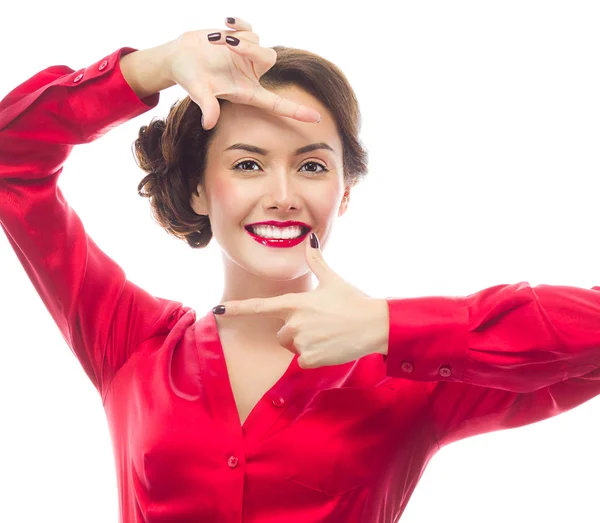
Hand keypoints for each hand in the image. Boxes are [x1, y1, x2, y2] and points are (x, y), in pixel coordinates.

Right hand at [168, 17, 321, 129]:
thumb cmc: (189, 77)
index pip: (277, 104)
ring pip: (258, 41)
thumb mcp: (197, 91)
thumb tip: (209, 123)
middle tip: (229, 43)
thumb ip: (207, 105)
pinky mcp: (241, 40)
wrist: (179, 57)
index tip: (316, 118)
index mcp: (247, 92)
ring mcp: (248, 57)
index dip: (296, 111)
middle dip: (250, 48)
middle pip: (269, 58)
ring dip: (238, 37)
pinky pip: (250, 29)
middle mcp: (251, 75)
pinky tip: (226, 22)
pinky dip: (240, 24)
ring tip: (215, 40)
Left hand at [212, 233, 389, 369]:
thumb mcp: (333, 280)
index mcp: (295, 303)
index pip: (260, 307)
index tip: (218, 310)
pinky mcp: (311, 359)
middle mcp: (294, 323)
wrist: (374, 325)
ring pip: (292, 347)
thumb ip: (317, 262)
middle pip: (280, 334)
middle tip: (319, 326)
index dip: (238, 309)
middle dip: (294, 333)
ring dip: (304, 344)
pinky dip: (315, 356)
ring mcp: (302, 342)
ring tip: (327, 335)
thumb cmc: (353, 301)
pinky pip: (303, 360)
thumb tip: (310, 239)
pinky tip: (331, 347)